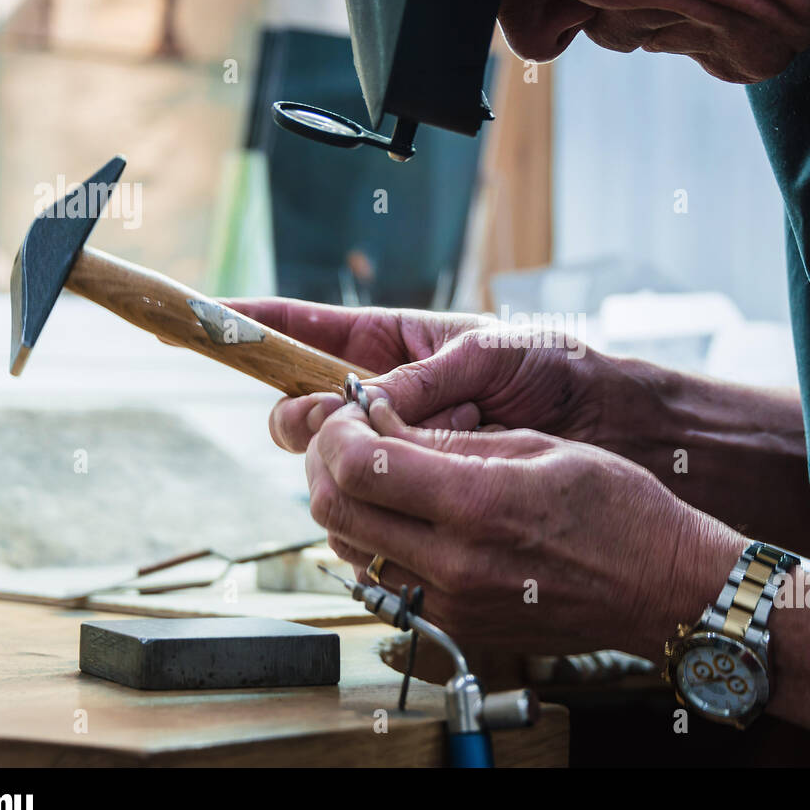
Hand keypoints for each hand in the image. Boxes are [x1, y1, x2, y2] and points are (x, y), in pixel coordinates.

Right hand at [227, 298, 633, 455]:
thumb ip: (421, 376)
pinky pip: (381, 490)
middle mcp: (389, 393)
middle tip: (341, 418)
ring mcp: (404, 441)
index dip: (256, 324)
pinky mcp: (424, 482)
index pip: (309, 328)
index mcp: (395, 343)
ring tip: (440, 432)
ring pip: (339, 454)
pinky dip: (399, 481)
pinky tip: (441, 468)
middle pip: (305, 406)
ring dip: (369, 448)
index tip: (203, 319)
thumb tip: (364, 405)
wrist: (606, 422)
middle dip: (308, 414)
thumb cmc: (552, 369)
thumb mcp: (485, 354)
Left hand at [303, 392, 743, 659]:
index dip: (334, 432)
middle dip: (326, 465)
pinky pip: (384, 585)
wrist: (661, 586)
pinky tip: (407, 520)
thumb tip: (381, 419)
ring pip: (349, 552)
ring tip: (380, 475)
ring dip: (347, 507)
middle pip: (334, 511)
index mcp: (475, 504)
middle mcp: (453, 563)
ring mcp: (451, 604)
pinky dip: (377, 546)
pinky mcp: (455, 628)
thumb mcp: (537, 445)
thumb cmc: (618, 509)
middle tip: (351, 439)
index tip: (349, 414)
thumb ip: (450, 437)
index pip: (356, 466)